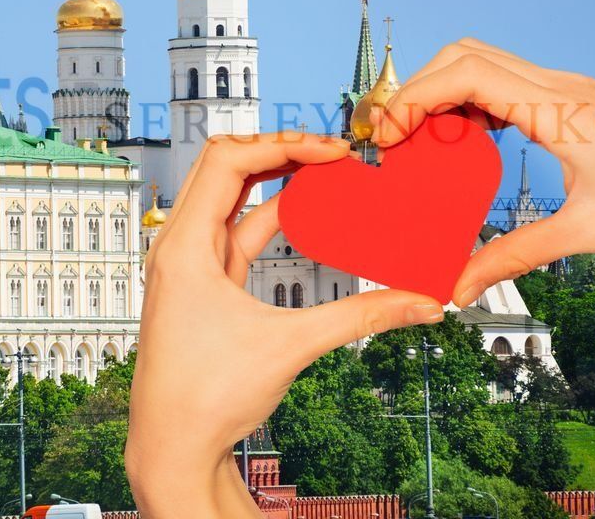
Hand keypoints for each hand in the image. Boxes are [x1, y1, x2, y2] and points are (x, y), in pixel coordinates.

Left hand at [126, 132, 445, 518]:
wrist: (172, 449)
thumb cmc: (205, 400)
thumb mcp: (291, 347)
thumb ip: (361, 317)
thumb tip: (421, 301)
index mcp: (183, 246)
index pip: (228, 161)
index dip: (283, 146)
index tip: (332, 150)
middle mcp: (178, 247)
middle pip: (225, 167)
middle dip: (279, 151)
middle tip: (331, 150)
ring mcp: (188, 265)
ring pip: (231, 199)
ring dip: (276, 181)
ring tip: (326, 171)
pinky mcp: (204, 285)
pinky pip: (237, 232)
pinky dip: (271, 216)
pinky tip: (307, 212)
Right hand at [370, 38, 594, 305]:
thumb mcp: (587, 232)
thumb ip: (514, 256)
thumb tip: (459, 285)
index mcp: (555, 108)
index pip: (464, 75)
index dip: (414, 99)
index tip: (389, 137)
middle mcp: (554, 85)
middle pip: (460, 55)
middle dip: (415, 89)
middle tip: (392, 138)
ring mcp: (560, 85)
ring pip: (479, 60)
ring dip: (440, 91)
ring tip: (421, 141)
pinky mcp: (566, 95)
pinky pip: (502, 79)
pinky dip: (469, 98)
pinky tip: (466, 141)